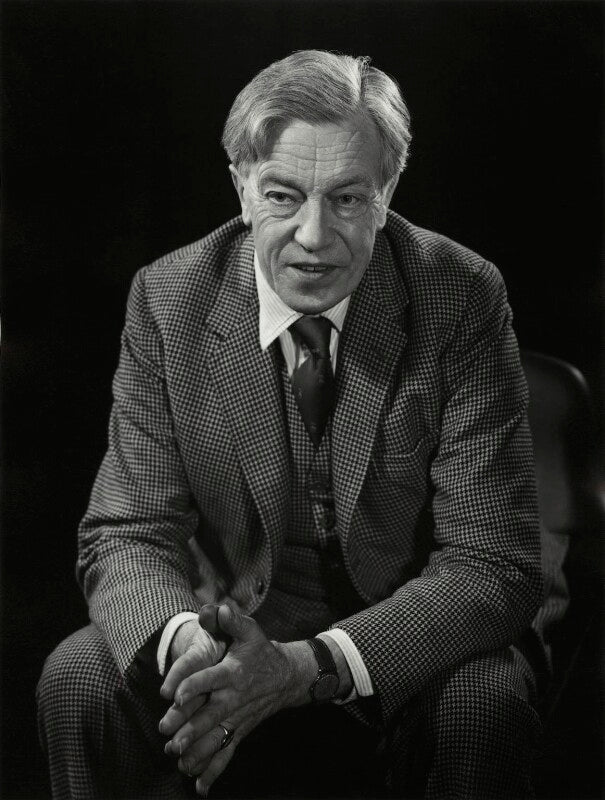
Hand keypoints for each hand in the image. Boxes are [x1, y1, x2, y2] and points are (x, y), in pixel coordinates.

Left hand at [161, 604, 314, 795]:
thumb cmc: (261, 651)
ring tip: (178, 762)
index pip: (210, 679)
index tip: (174, 695)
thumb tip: (217, 607)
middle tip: (170, 741)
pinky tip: (199, 788)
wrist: (286, 677)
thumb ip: (231, 619)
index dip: (193, 686)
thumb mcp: (249, 630)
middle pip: (210, 716)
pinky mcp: (240, 731)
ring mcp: (237, 718)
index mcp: (233, 672)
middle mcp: (234, 698)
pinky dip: (213, 771)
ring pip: (216, 739)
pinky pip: (227, 753)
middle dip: (190, 730)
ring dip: (197, 753)